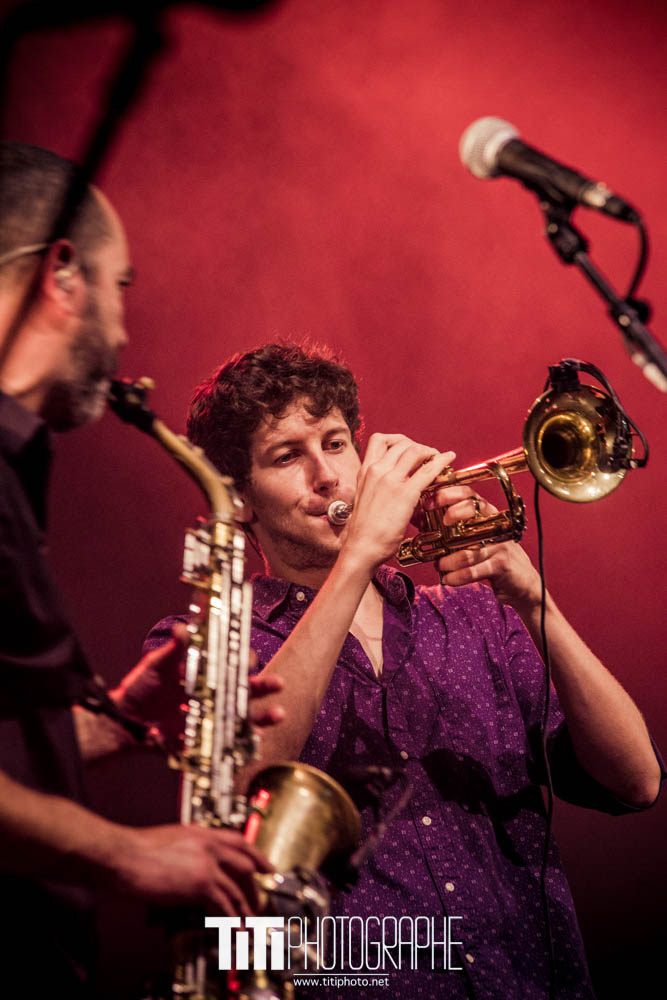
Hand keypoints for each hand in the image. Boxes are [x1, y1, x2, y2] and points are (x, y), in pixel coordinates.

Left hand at [111, 627, 284, 745]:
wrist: (126, 720)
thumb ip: (173, 649)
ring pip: (244, 715)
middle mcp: (215, 693)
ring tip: (279, 714)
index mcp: (207, 672)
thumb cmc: (142, 687)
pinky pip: (228, 740)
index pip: (234, 662)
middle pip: (246, 688)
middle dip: (265, 686)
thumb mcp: (157, 665)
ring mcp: (212, 716)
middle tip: (277, 684)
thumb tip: (182, 628)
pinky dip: (244, 741)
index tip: (250, 658)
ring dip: (264, 715)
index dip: (245, 659)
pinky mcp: (204, 737)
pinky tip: (257, 739)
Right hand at [116, 824, 271, 916]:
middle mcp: (209, 846)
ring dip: (245, 907)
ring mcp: (207, 864)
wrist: (123, 855)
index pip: (240, 841)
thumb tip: (192, 860)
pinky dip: (231, 918)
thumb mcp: (170, 838)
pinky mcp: (200, 884)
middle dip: (254, 886)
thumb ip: (187, 847)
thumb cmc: (136, 849)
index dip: (257, 855)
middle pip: (245, 865)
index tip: (266, 866)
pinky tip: (233, 927)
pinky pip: (224, 903)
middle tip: (258, 899)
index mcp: (202, 833)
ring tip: (249, 921)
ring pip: (237, 887)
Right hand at [341, 433, 455, 570]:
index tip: (409, 450)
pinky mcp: (405, 493)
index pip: (380, 440)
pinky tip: (449, 459)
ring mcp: (391, 480)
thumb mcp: (364, 498)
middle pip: (402, 443)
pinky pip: (428, 470)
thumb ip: (376, 485)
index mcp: (365, 471)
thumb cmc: (364, 530)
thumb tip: (392, 483)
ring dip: (430, 452)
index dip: (399, 440)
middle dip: (418, 446)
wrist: (361, 547)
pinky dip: (442, 461)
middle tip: (428, 456)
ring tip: (438, 458)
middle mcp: (376, 470)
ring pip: (415, 451)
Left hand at [430, 485, 541, 611]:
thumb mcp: (472, 537)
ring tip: (439, 566)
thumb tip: (417, 519)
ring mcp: (499, 544)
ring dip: (448, 560)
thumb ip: (449, 528)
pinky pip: (473, 570)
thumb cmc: (490, 555)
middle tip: (439, 528)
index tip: (427, 503)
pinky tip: (448, 579)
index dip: (446, 494)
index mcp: (485, 513)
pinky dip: (457, 577)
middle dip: (452, 514)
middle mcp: (494, 523)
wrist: (520, 581)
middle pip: (472, 508)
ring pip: (468, 548)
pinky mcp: (501, 565)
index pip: (467, 493)